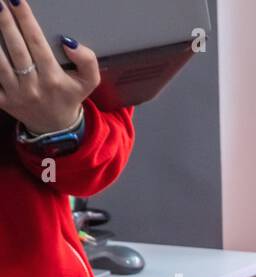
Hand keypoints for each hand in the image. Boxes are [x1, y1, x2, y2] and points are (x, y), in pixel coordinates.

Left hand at [0, 1, 100, 134]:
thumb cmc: (69, 97)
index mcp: (53, 78)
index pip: (36, 42)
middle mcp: (33, 86)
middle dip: (5, 22)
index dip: (25, 20)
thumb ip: (87, 60)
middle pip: (15, 48)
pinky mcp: (2, 100)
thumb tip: (69, 42)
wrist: (55, 128)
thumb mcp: (88, 82)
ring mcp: (15, 94)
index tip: (17, 1)